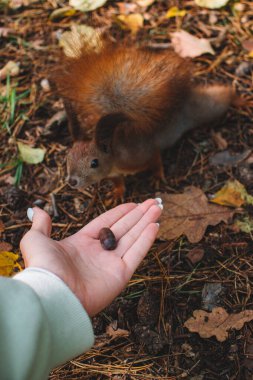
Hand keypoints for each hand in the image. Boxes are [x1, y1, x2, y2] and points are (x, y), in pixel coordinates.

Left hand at [20, 199, 161, 315]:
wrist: (52, 293)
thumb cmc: (43, 267)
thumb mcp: (36, 239)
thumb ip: (42, 224)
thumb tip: (37, 210)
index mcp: (82, 243)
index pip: (107, 222)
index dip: (121, 212)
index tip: (134, 203)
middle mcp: (99, 253)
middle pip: (124, 228)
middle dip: (139, 214)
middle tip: (154, 202)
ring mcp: (111, 264)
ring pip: (133, 238)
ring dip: (147, 222)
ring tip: (158, 207)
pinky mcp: (120, 275)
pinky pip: (137, 253)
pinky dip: (147, 239)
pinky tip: (155, 225)